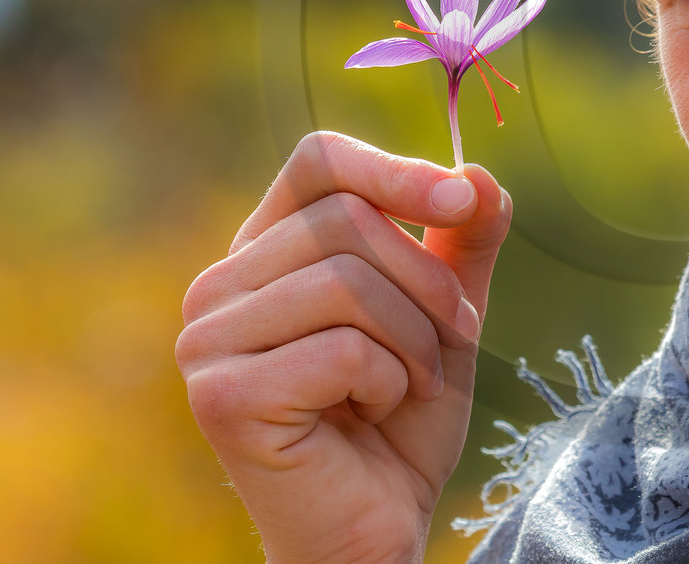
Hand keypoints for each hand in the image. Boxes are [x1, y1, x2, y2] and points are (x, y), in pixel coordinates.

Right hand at [175, 131, 510, 563]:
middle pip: (347, 221)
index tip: (461, 202)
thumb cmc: (401, 419)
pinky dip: (386, 382)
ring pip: (346, 281)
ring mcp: (208, 341)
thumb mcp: (444, 314)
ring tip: (411, 385)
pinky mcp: (224, 396)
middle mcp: (220, 286)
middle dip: (427, 283)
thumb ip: (462, 243)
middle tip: (453, 341)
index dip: (395, 172)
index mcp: (265, 250)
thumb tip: (480, 175)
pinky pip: (341, 349)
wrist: (378, 525)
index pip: (320, 163)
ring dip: (413, 340)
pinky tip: (371, 413)